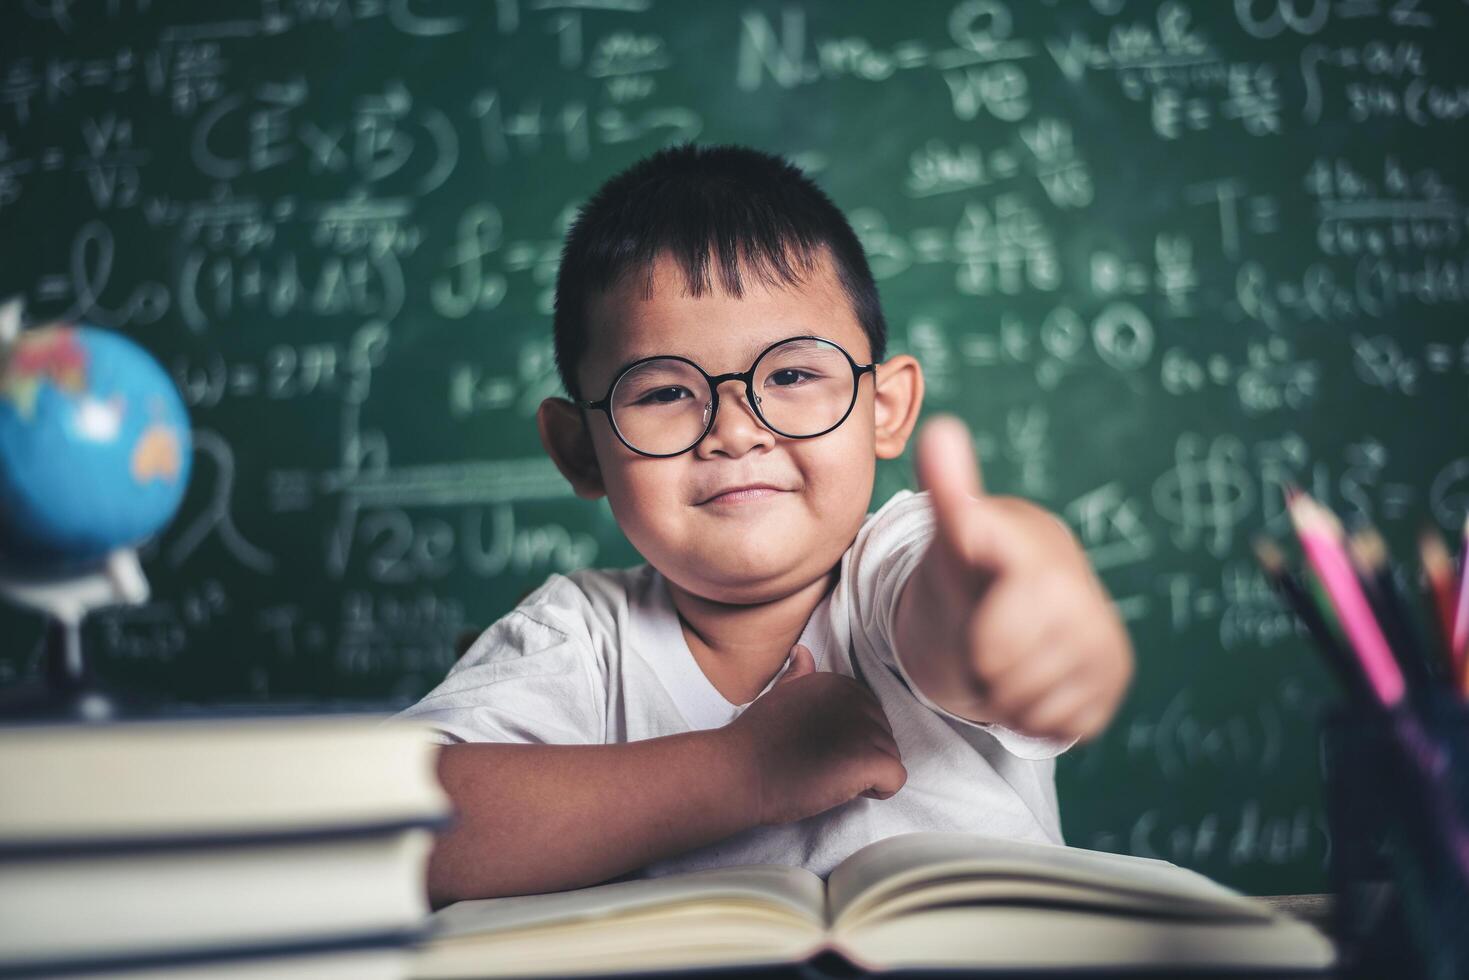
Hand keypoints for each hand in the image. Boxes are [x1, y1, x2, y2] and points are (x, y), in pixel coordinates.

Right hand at [722, 644, 906, 825]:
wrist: (740, 772)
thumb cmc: (756, 742)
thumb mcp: (779, 696)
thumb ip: (798, 676)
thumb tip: (802, 651)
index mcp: (839, 683)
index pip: (868, 717)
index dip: (847, 740)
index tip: (816, 748)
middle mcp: (857, 698)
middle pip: (883, 737)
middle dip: (860, 757)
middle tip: (820, 766)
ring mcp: (865, 728)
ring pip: (890, 758)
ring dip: (865, 775)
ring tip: (826, 776)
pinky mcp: (869, 760)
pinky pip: (895, 779)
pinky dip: (878, 790)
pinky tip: (844, 789)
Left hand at [902, 415, 1132, 740]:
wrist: (1004, 600)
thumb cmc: (967, 569)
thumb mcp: (946, 539)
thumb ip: (946, 489)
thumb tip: (940, 428)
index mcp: (1038, 555)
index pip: (997, 637)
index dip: (982, 641)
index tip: (981, 618)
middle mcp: (1080, 591)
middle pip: (1011, 676)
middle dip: (985, 671)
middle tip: (984, 640)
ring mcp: (1105, 636)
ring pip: (1036, 706)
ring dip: (1006, 696)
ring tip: (1004, 656)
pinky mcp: (1115, 674)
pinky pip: (1062, 725)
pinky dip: (1036, 714)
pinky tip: (1032, 676)